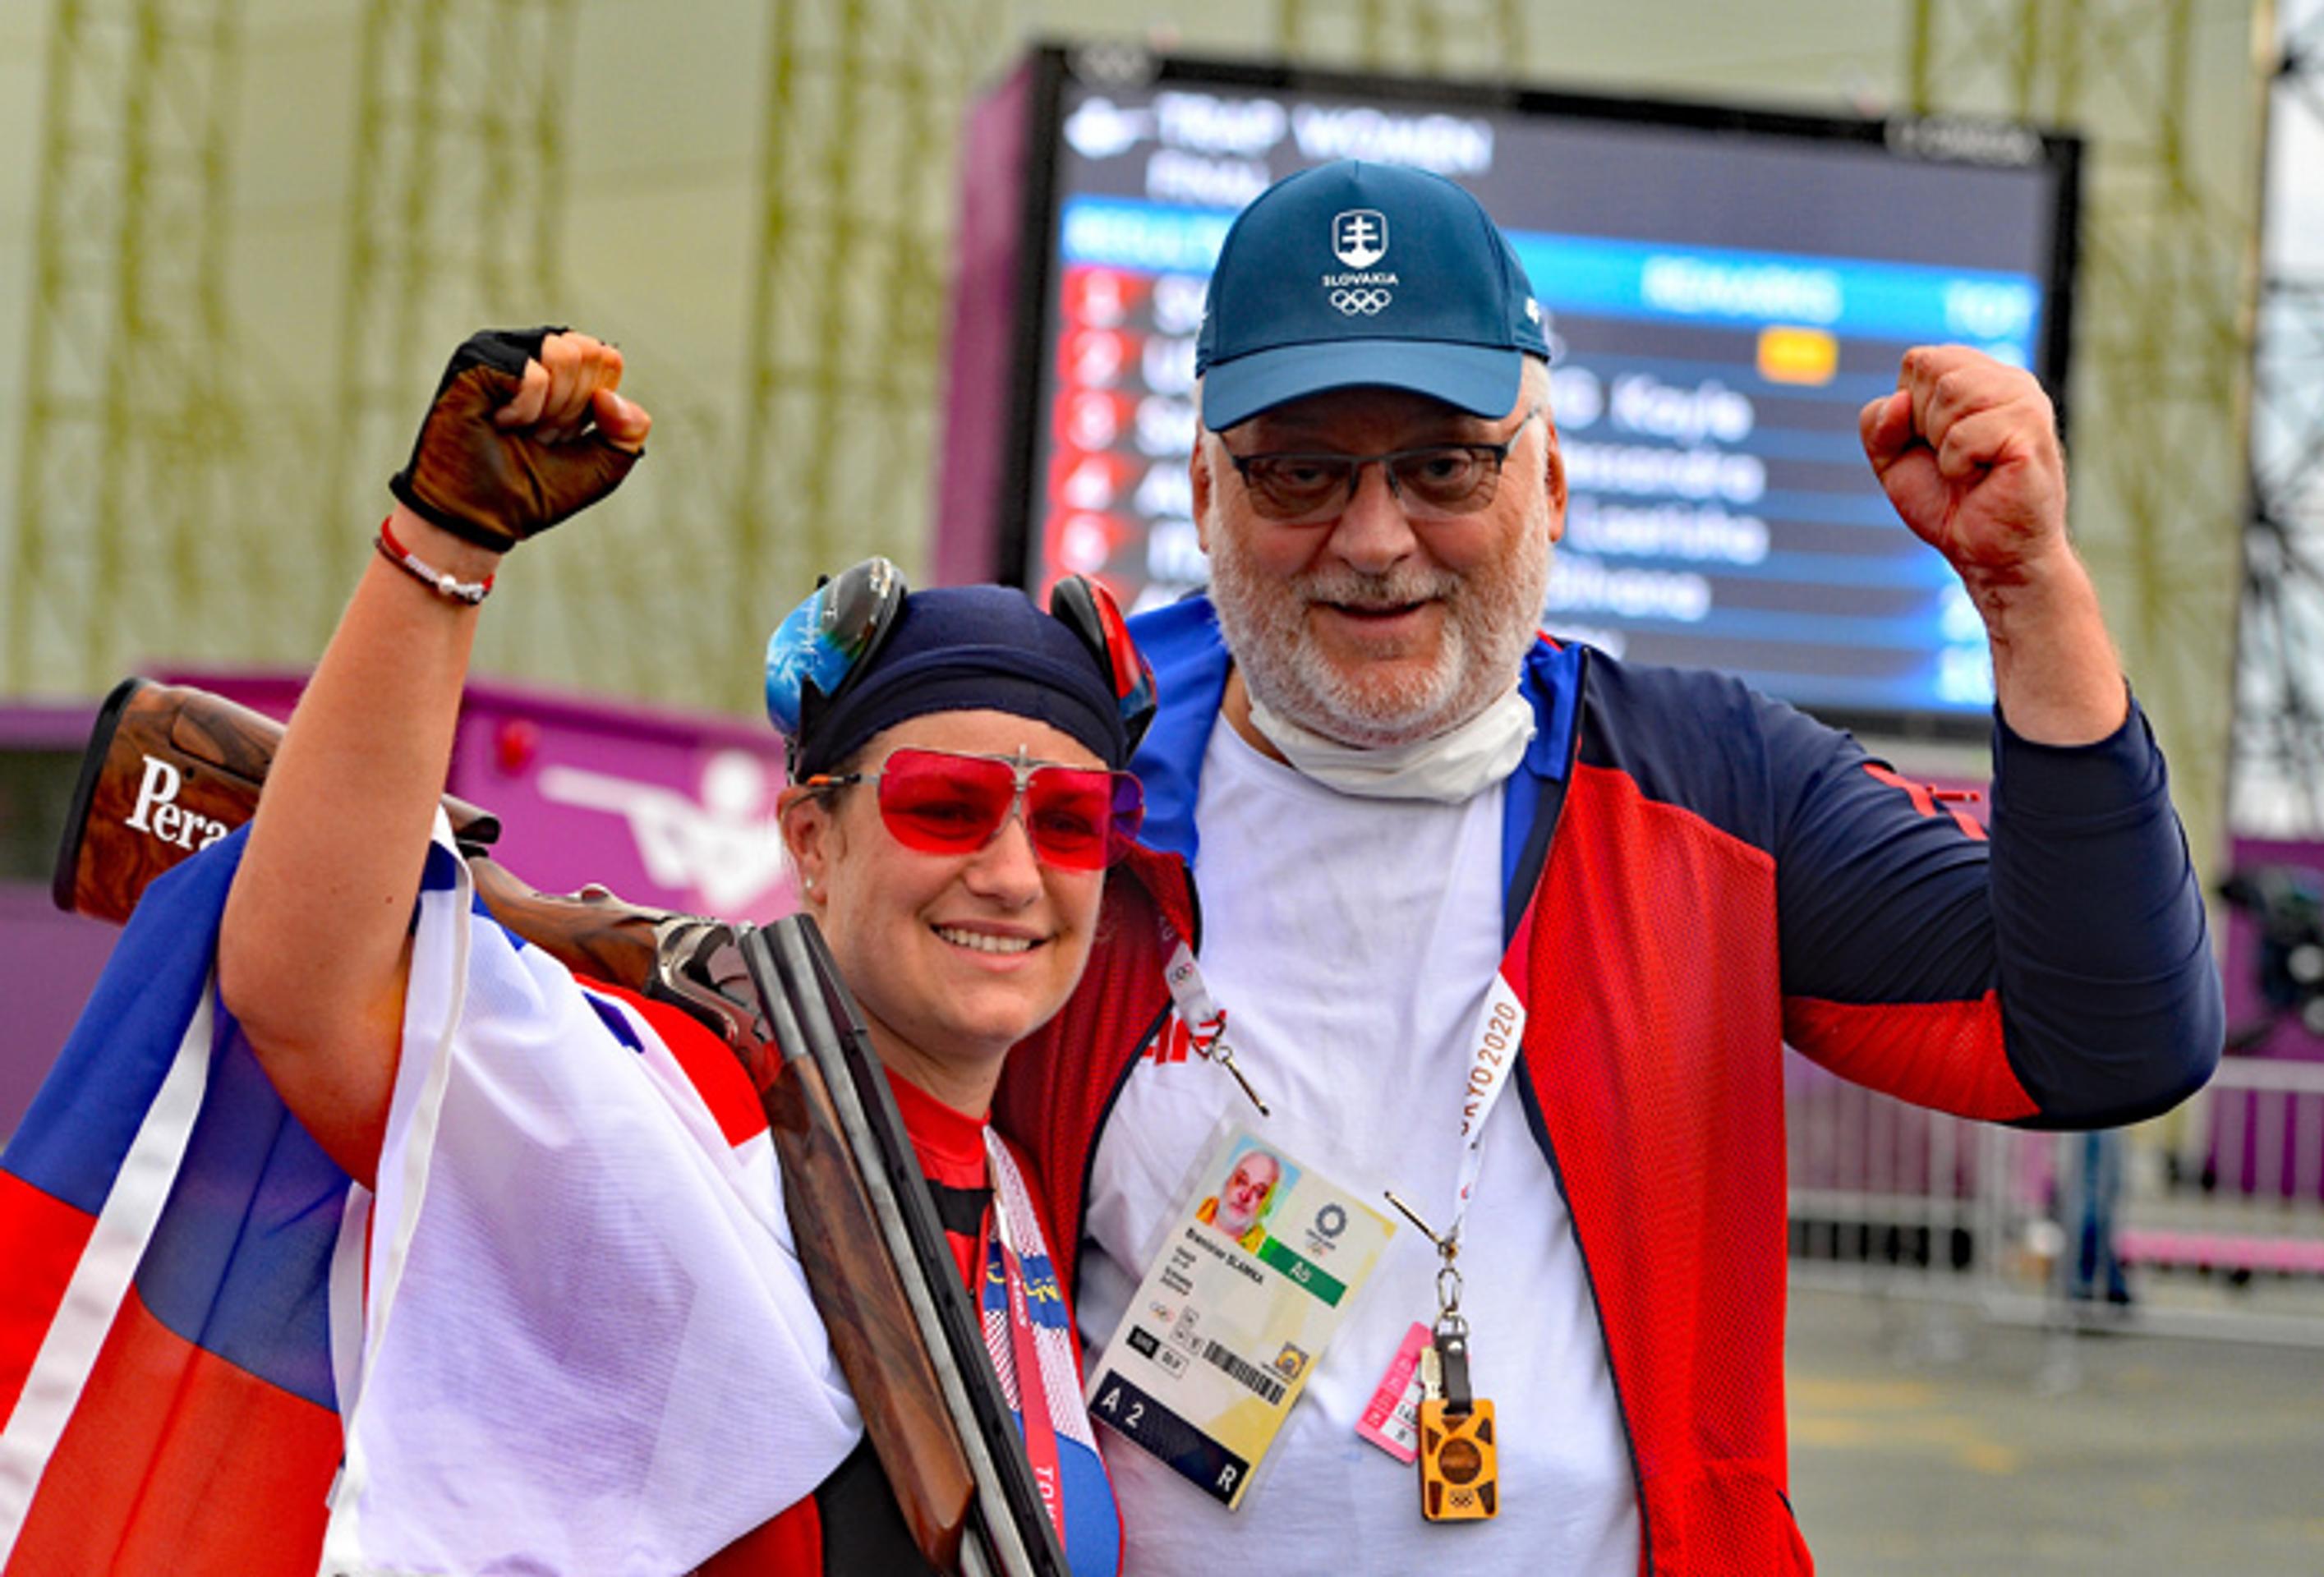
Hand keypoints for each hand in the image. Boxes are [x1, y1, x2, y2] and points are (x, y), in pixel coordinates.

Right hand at [389, 328, 652, 551]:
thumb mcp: (603, 464)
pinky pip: (532, 372)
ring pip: (562, 354)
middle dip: (571, 407)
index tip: (563, 434)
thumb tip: (610, 395)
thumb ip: (631, 429)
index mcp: (565, 370)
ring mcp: (503, 352)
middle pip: (586, 352)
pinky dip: (524, 410)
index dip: (593, 404)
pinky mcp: (476, 359)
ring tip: (517, 428)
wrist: (485, 519)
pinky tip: (498, 423)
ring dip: (549, 408)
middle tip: (538, 434)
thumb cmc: (536, 491)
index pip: (605, 358)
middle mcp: (534, 354)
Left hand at [1858, 346, 2067, 606]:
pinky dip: (1957, 466)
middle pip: (1931, 369)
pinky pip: (1963, 435)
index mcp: (1979, 377)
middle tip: (1953, 460)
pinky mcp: (2031, 431)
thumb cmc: (1948, 504)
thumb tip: (1899, 401)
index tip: (1932, 444)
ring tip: (1970, 468)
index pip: (1919, 360)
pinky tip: (1982, 479)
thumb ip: (1879, 422)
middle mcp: (2008, 380)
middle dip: (1923, 424)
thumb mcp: (1893, 459)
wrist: (1988, 555)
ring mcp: (2025, 402)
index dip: (1908, 408)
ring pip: (1949, 393)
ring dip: (1942, 444)